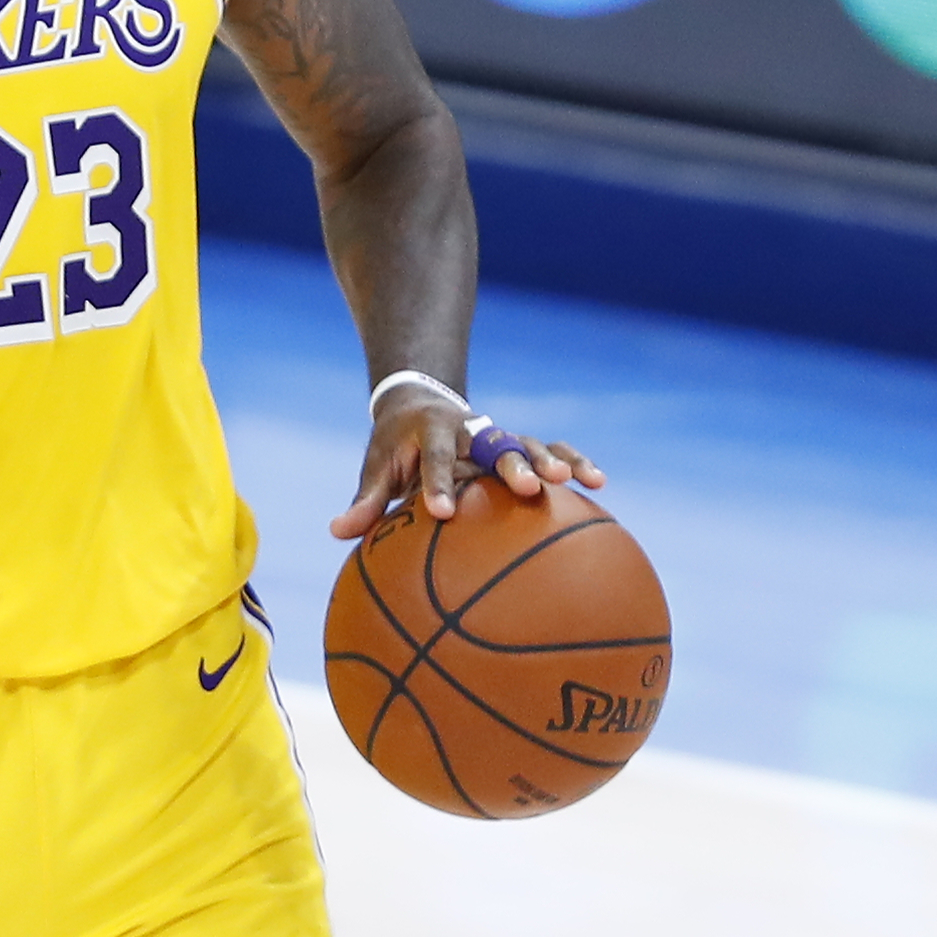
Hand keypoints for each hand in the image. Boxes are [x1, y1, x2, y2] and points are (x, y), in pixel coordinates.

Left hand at [329, 399, 605, 539]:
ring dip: (549, 457)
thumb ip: (366, 500)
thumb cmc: (396, 448)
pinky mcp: (518, 443)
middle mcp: (468, 428)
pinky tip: (599, 483)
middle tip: (526, 488)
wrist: (420, 403)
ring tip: (570, 480)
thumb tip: (337, 534)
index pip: (434, 459)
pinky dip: (574, 460)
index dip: (437, 483)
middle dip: (509, 463)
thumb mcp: (377, 467)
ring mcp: (497, 434)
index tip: (441, 512)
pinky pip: (550, 448)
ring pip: (528, 441)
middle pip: (492, 442)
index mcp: (430, 432)